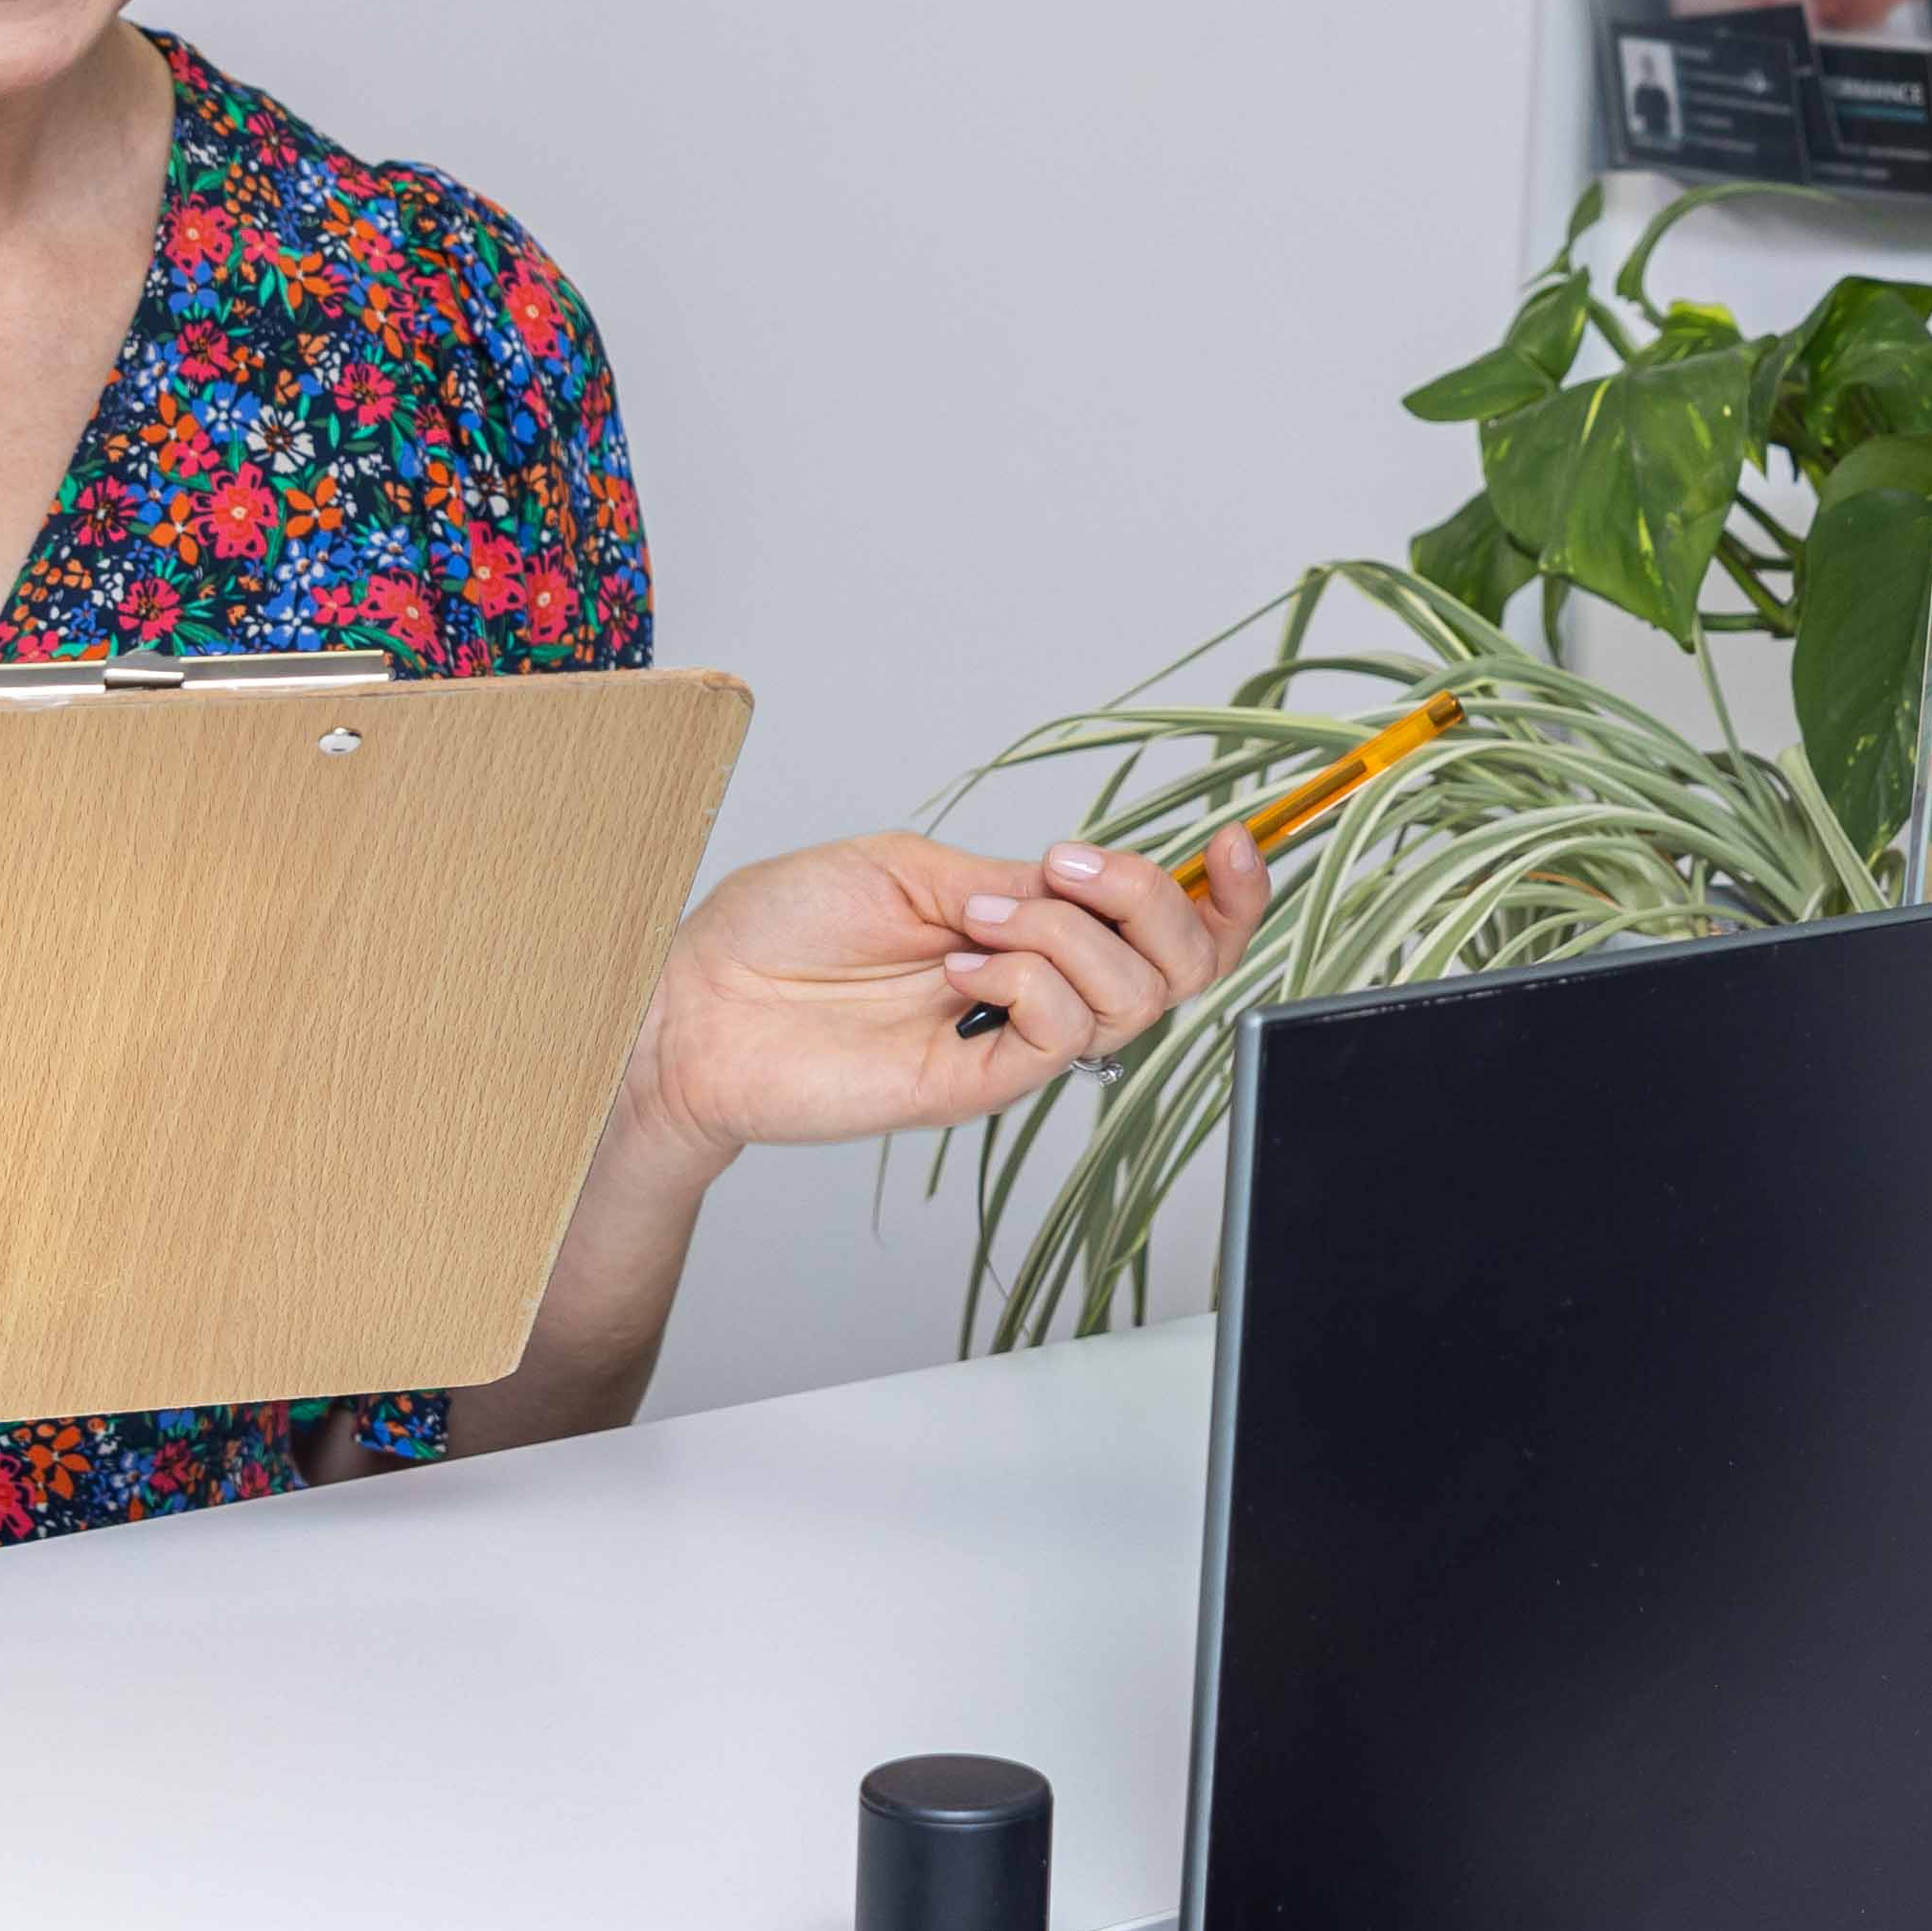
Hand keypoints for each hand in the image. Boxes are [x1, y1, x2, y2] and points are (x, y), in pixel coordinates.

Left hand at [630, 826, 1269, 1158]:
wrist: (695, 1002)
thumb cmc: (779, 931)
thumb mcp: (913, 867)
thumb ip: (1012, 880)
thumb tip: (1088, 880)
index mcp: (1032, 930)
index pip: (1167, 928)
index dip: (1225, 894)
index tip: (1236, 844)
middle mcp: (1035, 989)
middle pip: (1181, 968)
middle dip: (1155, 902)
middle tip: (1066, 870)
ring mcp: (1008, 1041)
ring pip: (1133, 1002)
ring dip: (1068, 936)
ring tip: (975, 924)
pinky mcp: (973, 1086)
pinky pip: (1062, 1038)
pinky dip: (1032, 983)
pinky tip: (963, 968)